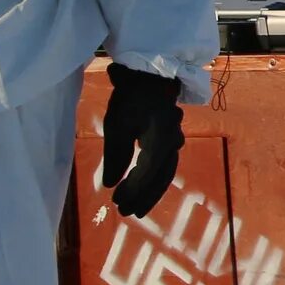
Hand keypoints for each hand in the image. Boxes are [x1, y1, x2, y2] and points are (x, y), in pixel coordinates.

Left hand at [99, 67, 184, 220]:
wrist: (150, 72)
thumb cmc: (131, 96)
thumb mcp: (117, 125)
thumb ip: (115, 157)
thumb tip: (110, 185)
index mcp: (160, 142)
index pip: (146, 175)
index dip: (133, 192)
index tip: (117, 203)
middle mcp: (172, 145)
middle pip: (160, 179)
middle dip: (143, 197)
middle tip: (127, 213)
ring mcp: (174, 141)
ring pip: (165, 174)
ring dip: (150, 192)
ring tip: (137, 207)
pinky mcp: (170, 137)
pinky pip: (165, 164)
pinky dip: (154, 179)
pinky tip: (144, 185)